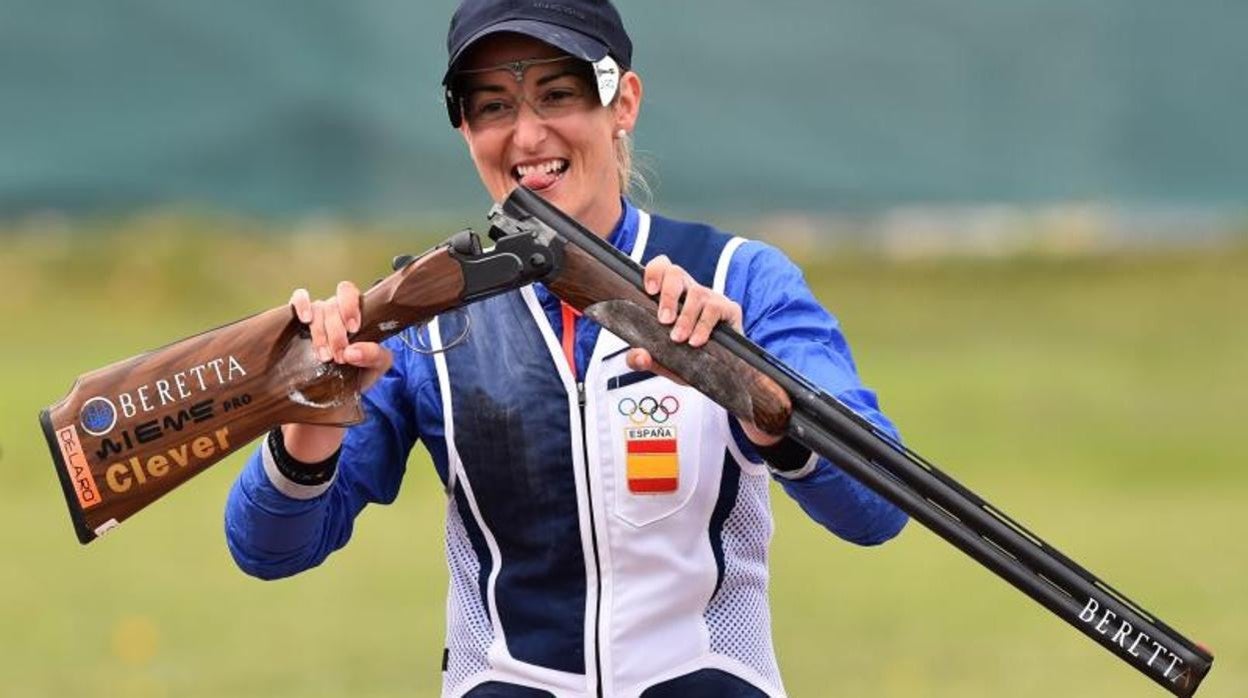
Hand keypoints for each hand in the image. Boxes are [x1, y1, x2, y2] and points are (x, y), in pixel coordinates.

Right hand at [282, 281, 393, 461]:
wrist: (336, 393)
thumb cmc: (359, 374)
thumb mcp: (376, 367)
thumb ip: (375, 356)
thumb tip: (352, 351)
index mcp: (356, 315)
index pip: (350, 293)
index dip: (350, 306)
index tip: (353, 329)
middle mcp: (335, 311)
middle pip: (333, 305)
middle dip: (336, 332)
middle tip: (339, 356)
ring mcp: (317, 314)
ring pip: (318, 308)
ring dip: (320, 333)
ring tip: (324, 356)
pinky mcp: (297, 320)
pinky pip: (298, 299)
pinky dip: (301, 305)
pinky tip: (304, 319)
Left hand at [624, 256, 781, 445]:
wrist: (719, 374)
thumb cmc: (687, 357)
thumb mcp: (660, 361)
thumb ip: (642, 359)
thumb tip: (638, 356)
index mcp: (670, 295)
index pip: (661, 268)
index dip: (654, 272)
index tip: (649, 291)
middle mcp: (689, 291)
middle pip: (676, 273)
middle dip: (668, 295)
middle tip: (663, 320)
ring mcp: (710, 298)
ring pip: (697, 293)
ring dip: (686, 316)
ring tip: (678, 338)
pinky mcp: (729, 310)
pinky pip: (716, 309)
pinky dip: (704, 326)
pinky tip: (697, 341)